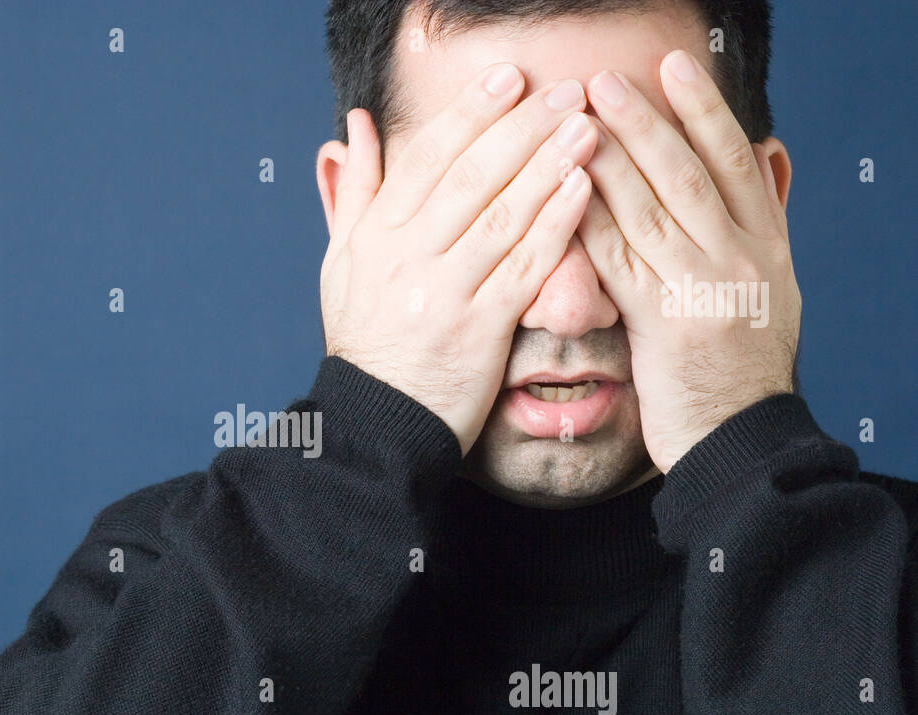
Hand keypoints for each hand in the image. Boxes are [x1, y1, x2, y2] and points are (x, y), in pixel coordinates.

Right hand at [320, 65, 596, 455]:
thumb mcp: (342, 265)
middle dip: (520, 128)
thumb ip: (354, 195)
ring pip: (501, 216)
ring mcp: (444, 293)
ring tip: (586, 127)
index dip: (469, 115)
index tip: (507, 78)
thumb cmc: (365, 342)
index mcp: (376, 237)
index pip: (424, 160)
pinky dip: (553, 226)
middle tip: (563, 90)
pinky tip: (583, 190)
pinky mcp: (478, 329)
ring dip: (547, 165)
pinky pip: (523, 268)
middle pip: (469, 178)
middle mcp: (407, 258)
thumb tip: (351, 130)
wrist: (375, 423)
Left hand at [577, 51, 800, 471]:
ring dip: (610, 158)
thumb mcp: (767, 297)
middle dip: (646, 120)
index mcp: (767, 248)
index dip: (704, 110)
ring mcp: (706, 290)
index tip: (675, 67)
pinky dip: (590, 221)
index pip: (736, 161)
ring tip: (576, 120)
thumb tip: (754, 168)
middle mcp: (742, 259)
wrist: (740, 443)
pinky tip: (563, 192)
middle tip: (606, 80)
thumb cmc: (738, 374)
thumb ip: (754, 234)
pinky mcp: (666, 324)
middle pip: (689, 172)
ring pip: (653, 207)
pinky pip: (621, 259)